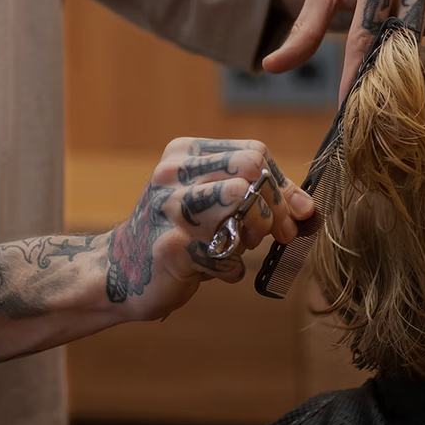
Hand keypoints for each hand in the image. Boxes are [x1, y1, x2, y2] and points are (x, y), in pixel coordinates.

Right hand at [101, 137, 314, 319]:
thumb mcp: (212, 204)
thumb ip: (257, 197)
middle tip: (281, 234)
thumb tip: (308, 209)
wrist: (116, 273)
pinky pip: (229, 256)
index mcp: (184, 153)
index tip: (292, 213)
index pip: (255, 152)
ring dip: (254, 235)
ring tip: (236, 248)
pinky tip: (208, 271)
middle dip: (276, 206)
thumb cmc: (175, 236)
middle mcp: (174, 173)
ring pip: (244, 203)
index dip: (282, 185)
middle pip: (253, 169)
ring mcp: (171, 209)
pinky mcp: (173, 248)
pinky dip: (230, 271)